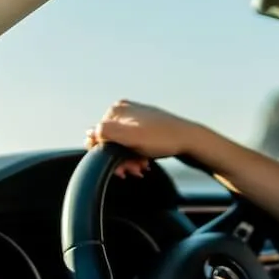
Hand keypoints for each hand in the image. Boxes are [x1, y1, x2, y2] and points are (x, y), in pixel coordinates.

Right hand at [85, 100, 204, 178]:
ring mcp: (135, 118)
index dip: (106, 155)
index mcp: (116, 110)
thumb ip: (104, 133)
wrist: (189, 140)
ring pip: (121, 145)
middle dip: (119, 159)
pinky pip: (132, 144)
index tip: (120, 167)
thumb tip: (89, 133)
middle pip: (110, 141)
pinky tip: (143, 162)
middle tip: (133, 169)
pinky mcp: (144, 127)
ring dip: (127, 160)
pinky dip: (135, 155)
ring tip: (140, 166)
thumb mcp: (129, 137)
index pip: (98, 137)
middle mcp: (124, 110)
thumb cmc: (162, 138)